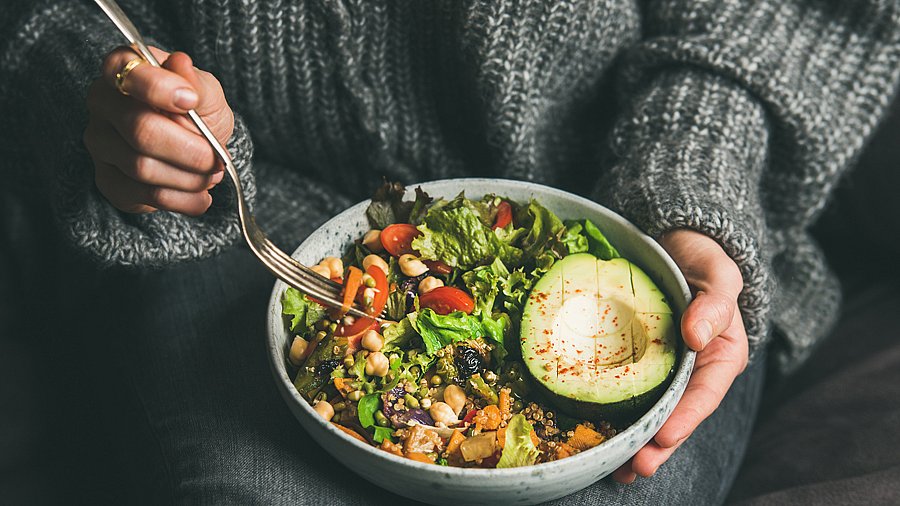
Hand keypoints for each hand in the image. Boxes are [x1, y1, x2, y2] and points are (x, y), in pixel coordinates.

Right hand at [84, 46, 233, 215]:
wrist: (195, 148)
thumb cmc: (196, 112)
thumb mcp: (206, 93)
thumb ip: (196, 83)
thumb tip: (181, 64)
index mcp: (123, 70)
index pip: (128, 73)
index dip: (160, 89)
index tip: (192, 102)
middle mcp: (103, 104)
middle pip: (140, 129)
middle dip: (189, 150)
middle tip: (217, 159)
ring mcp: (100, 143)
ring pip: (142, 167)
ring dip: (189, 178)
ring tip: (212, 175)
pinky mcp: (108, 180)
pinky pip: (144, 195)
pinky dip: (182, 200)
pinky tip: (201, 197)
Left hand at [612, 229, 748, 482]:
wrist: (675, 245)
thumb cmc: (702, 259)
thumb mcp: (718, 274)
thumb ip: (715, 303)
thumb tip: (697, 334)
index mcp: (719, 356)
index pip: (704, 394)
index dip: (685, 418)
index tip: (664, 436)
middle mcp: (692, 371)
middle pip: (676, 415)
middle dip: (657, 445)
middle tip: (634, 467)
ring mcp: (663, 370)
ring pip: (651, 413)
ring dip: (634, 442)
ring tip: (616, 469)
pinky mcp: (635, 362)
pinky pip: (625, 392)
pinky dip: (613, 416)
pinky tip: (596, 436)